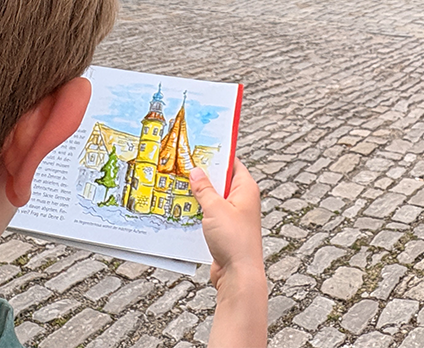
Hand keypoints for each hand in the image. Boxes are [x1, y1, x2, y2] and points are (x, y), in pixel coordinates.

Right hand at [190, 159, 264, 290]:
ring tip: (178, 186)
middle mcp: (242, 200)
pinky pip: (210, 214)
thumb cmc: (234, 240)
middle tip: (183, 166)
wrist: (238, 276)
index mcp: (246, 188)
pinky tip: (182, 209)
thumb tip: (196, 171)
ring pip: (213, 198)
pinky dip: (198, 211)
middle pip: (220, 180)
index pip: (232, 163)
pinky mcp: (225, 230)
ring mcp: (234, 216)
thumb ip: (204, 189)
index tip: (199, 147)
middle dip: (203, 175)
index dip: (217, 154)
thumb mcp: (215, 208)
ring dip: (198, 195)